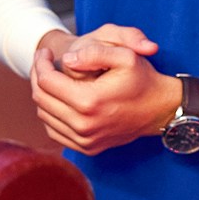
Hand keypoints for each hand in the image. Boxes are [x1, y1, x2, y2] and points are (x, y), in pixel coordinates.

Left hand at [30, 35, 180, 154]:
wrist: (160, 109)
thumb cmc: (143, 80)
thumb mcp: (126, 56)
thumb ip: (94, 53)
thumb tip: (66, 59)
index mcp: (89, 101)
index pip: (47, 81)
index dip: (41, 63)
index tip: (44, 51)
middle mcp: (83, 125)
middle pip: (41, 99)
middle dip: (37, 77)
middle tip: (43, 62)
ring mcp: (84, 140)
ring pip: (44, 116)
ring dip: (43, 95)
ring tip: (50, 78)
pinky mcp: (87, 147)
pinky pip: (55, 131)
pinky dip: (51, 114)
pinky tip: (59, 99)